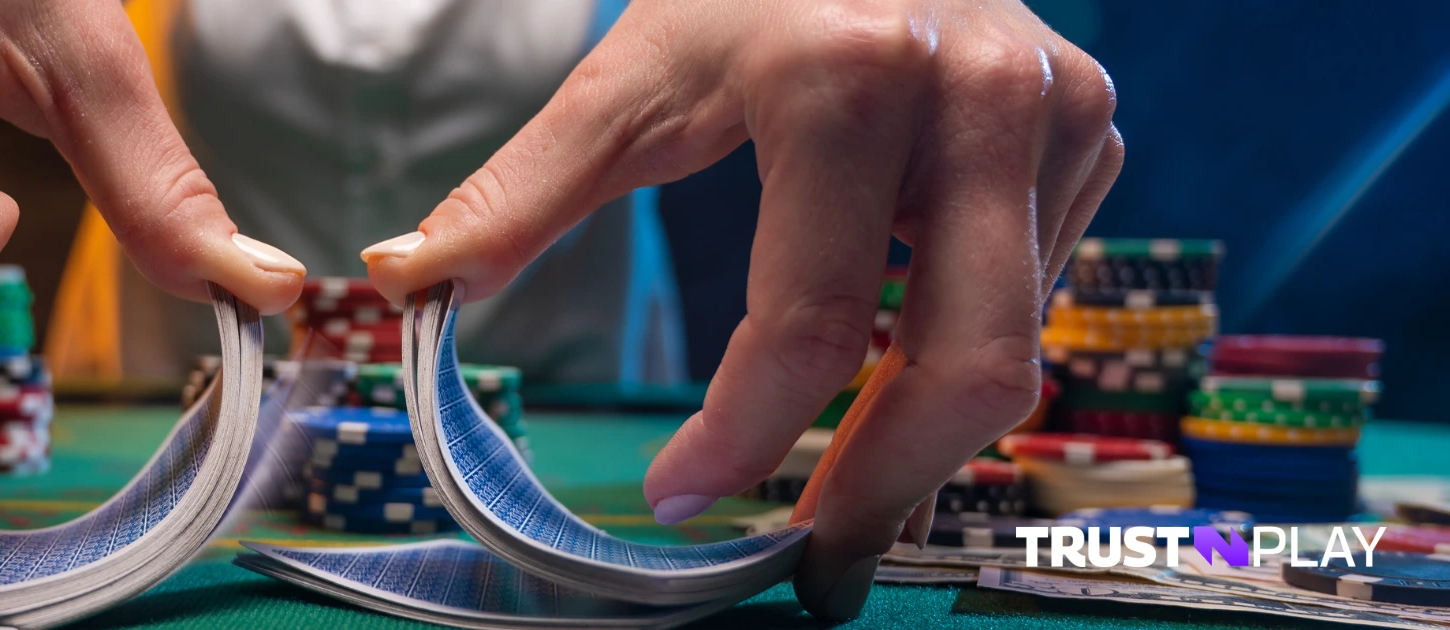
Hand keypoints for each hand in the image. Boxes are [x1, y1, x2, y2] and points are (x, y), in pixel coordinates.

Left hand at [359, 0, 1119, 618]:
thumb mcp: (627, 77)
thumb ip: (522, 191)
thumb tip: (407, 276)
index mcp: (848, 77)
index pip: (809, 323)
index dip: (743, 438)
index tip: (685, 496)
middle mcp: (977, 94)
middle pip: (968, 366)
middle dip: (883, 484)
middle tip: (810, 552)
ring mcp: (1053, 113)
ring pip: (1017, 344)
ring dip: (926, 429)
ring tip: (844, 480)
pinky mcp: (1090, 130)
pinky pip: (1035, 288)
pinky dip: (961, 343)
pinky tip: (895, 353)